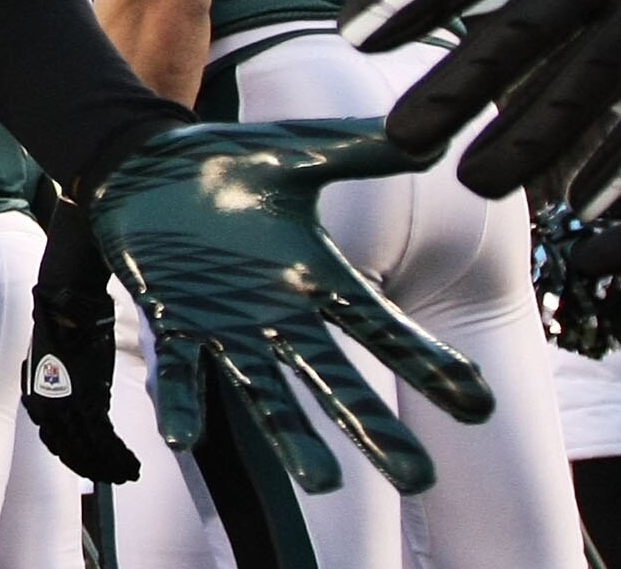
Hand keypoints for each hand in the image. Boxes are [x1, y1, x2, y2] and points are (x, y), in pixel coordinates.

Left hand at [21, 198, 138, 483]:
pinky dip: (119, 456)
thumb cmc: (66, 325)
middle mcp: (46, 409)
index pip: (57, 444)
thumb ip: (64, 388)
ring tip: (129, 472)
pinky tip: (132, 463)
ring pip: (90, 451)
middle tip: (117, 477)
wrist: (68, 303)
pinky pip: (105, 441)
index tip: (97, 469)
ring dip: (111, 466)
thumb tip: (76, 405)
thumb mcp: (57, 363)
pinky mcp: (88, 400)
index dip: (79, 460)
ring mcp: (66, 406)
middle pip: (73, 453)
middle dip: (96, 469)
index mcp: (36, 399)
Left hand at [88, 119, 490, 494]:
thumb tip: (427, 136)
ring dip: (289, 438)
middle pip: (334, 380)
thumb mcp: (298, 150)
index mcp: (314, 275)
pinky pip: (181, 371)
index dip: (426, 363)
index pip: (381, 327)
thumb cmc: (226, 161)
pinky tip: (184, 438)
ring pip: (265, 394)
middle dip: (372, 427)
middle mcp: (277, 314)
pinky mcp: (172, 320)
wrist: (143, 159)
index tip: (477, 405)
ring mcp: (225, 325)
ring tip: (318, 483)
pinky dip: (182, 404)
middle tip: (417, 478)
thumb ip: (358, 149)